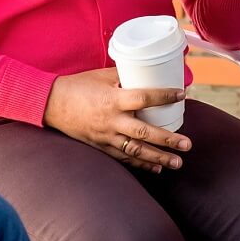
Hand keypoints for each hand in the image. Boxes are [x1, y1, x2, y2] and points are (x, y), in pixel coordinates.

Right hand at [42, 68, 191, 172]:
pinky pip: (123, 158)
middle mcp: (111, 120)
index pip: (143, 98)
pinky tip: (156, 168)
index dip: (163, 96)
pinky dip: (141, 164)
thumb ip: (126, 76)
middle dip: (167, 140)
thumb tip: (150, 72)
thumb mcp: (103, 75)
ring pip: (136, 151)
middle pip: (144, 133)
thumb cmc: (78, 85)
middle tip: (187, 145)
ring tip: (177, 163)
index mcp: (112, 99)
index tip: (181, 95)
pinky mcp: (101, 146)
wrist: (51, 104)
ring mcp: (106, 136)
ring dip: (158, 158)